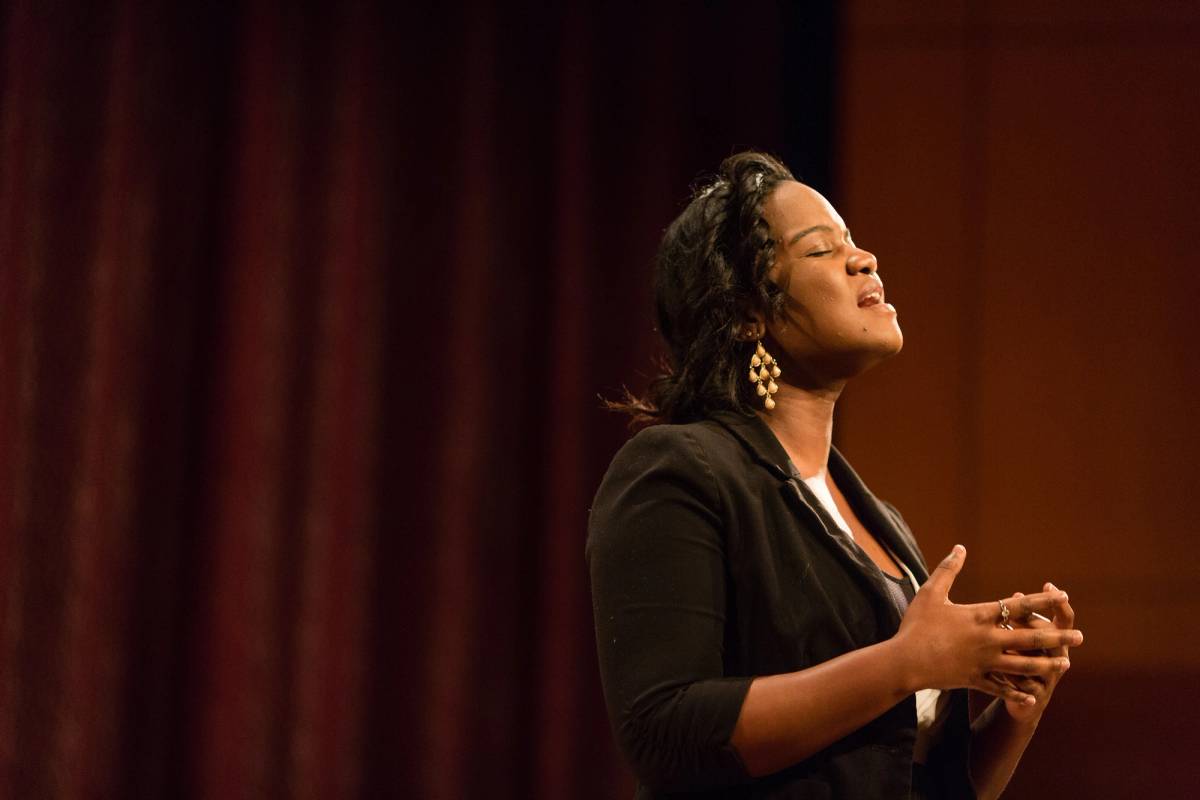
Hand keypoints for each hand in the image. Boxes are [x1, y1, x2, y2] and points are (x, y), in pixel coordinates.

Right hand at [894, 546, 1080, 705]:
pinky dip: (1018, 693)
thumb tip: (960, 547)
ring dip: (1046, 664)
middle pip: (1030, 637)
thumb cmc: (916, 624)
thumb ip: (948, 570)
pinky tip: (1034, 697)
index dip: (1042, 601)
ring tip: (1065, 663)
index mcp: (979, 616)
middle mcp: (988, 639)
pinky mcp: (975, 680)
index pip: (1018, 606)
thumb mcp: (930, 592)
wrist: (905, 660)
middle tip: (1080, 637)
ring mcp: (984, 662)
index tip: (1063, 597)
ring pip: (1023, 664)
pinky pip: (1002, 689)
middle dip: (1057, 637)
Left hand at [993, 584, 1077, 722]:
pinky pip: (1028, 684)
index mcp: (1056, 640)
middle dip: (1038, 625)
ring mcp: (1050, 677)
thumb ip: (1021, 618)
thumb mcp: (1023, 638)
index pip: (1064, 619)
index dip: (1059, 602)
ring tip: (1008, 645)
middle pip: (1055, 638)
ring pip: (1043, 663)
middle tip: (1017, 616)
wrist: (1023, 700)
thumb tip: (1016, 595)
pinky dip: (1014, 678)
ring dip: (1026, 653)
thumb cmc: (1021, 659)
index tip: (1048, 585)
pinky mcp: (1037, 695)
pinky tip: (999, 671)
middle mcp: (1059, 658)